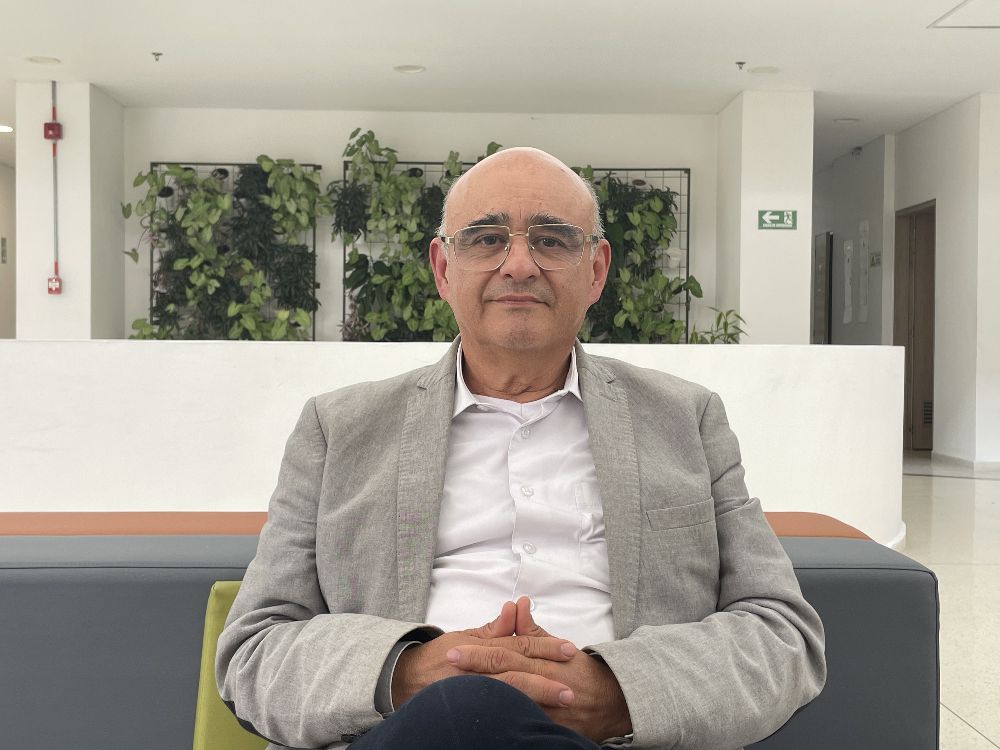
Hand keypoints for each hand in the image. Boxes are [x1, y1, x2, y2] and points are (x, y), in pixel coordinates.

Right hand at [390, 600, 577, 708]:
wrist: (405, 680)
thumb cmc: (438, 657)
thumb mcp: (464, 636)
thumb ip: (493, 629)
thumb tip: (515, 608)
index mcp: (479, 647)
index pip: (517, 645)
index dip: (544, 646)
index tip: (569, 649)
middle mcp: (475, 668)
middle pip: (516, 670)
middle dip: (546, 677)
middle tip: (573, 684)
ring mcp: (471, 689)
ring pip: (508, 691)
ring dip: (537, 696)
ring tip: (562, 699)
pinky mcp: (468, 707)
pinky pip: (496, 710)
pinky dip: (516, 712)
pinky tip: (535, 717)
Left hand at [445, 597, 632, 742]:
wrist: (612, 701)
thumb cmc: (580, 671)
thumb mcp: (557, 646)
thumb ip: (533, 629)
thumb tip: (518, 603)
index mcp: (544, 661)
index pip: (507, 652)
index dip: (480, 650)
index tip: (456, 648)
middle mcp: (546, 683)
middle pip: (506, 675)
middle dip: (476, 669)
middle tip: (450, 662)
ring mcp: (548, 709)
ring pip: (513, 701)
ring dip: (485, 695)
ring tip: (457, 692)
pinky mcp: (550, 728)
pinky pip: (525, 723)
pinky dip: (505, 720)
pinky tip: (484, 717)